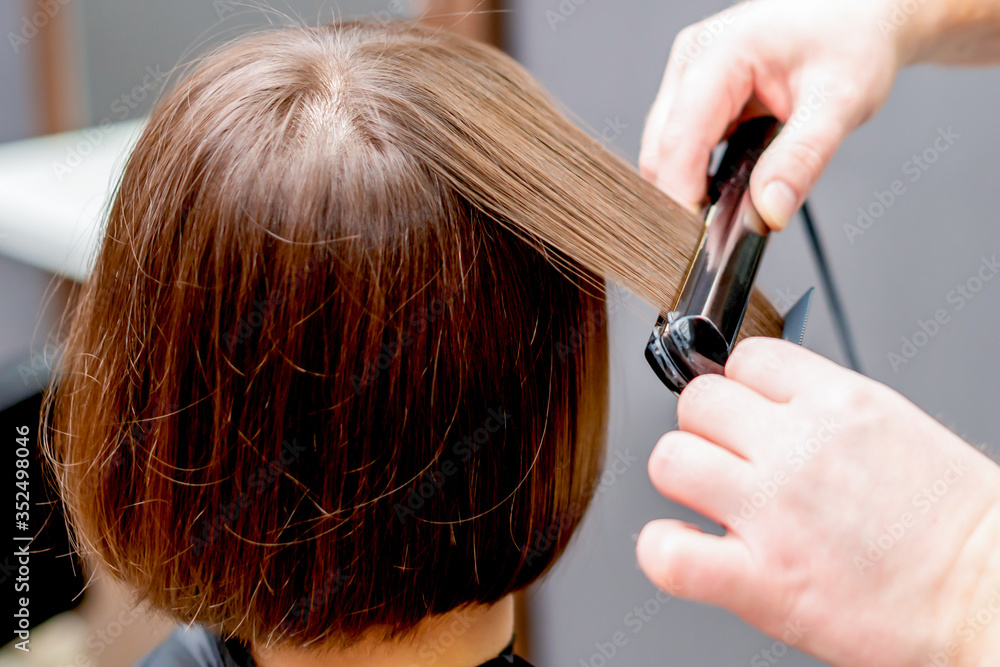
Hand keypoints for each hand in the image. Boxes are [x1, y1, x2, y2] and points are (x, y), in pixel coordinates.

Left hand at [637, 338, 999, 666]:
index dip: (739, 387)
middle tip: (729, 459)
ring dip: (683, 479)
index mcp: (839, 402)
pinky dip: (664, 552)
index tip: (747, 413)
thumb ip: (824, 409)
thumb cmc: (957, 525)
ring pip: (669, 459)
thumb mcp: (895, 426)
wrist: (993, 598)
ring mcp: (773, 512)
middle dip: (707, 430)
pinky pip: (667, 552)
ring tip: (713, 501)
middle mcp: (799, 447)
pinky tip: (689, 550)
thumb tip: (769, 402)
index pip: (746, 358)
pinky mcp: (761, 580)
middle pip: (697, 401)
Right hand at [639, 0, 905, 229]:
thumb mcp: (840, 102)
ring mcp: (688, 74)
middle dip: (682, 196)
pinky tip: (725, 184)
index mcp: (719, 52)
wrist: (862, 14)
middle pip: (661, 149)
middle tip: (720, 236)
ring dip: (688, 183)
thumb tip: (769, 211)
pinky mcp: (694, 90)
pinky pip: (678, 142)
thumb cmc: (853, 39)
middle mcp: (693, 59)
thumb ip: (802, 159)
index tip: (701, 242)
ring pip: (663, 149)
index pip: (678, 141)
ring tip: (728, 207)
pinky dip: (696, 170)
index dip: (682, 196)